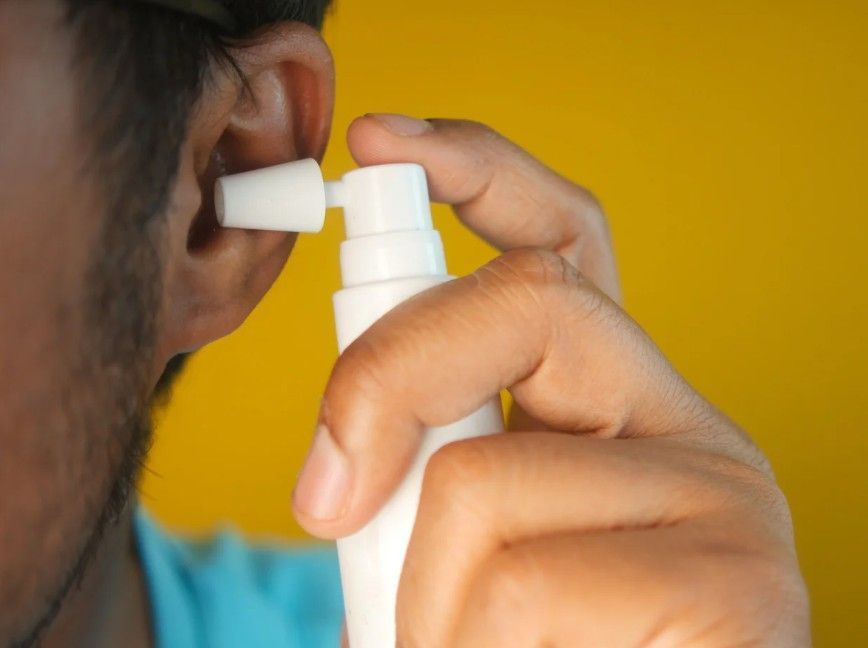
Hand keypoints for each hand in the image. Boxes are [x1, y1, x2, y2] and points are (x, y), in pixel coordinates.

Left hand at [292, 115, 809, 645]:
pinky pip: (518, 588)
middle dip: (386, 380)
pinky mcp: (735, 582)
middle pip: (526, 303)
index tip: (383, 146)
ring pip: (482, 485)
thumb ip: (434, 472)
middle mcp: (679, 424)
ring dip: (420, 602)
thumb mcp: (468, 545)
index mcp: (611, 405)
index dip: (480, 174)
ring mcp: (719, 495)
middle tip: (330, 498)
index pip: (562, 246)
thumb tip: (345, 468)